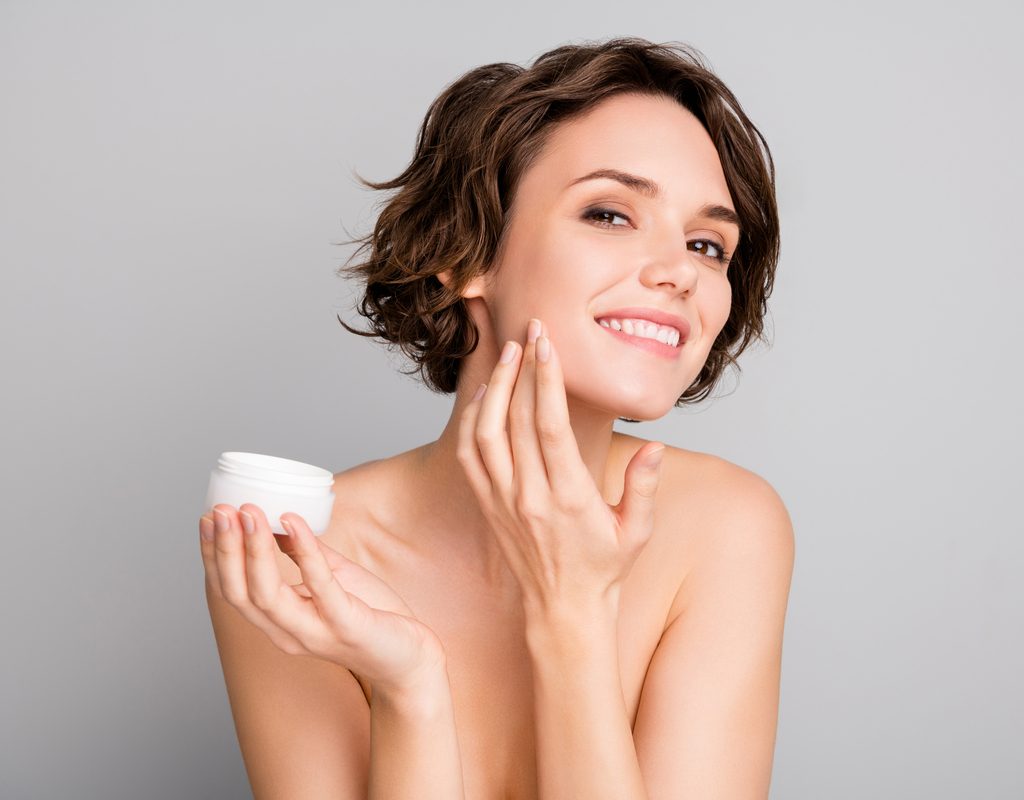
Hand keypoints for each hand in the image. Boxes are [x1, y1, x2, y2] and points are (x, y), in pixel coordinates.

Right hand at [199, 503, 444, 693]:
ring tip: (249, 513)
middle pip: (239, 594)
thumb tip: (279, 519)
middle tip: (219, 511)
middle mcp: (288, 633)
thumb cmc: (371, 616)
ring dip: (254, 550)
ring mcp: (315, 633)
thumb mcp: (332, 580)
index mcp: (279, 623)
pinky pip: (320, 587)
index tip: (207, 518)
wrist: (411, 659)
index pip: (231, 592)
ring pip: (267, 595)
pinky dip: (304, 552)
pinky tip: (295, 522)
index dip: (213, 556)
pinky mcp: (346, 626)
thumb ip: (305, 556)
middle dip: (225, 550)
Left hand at [456, 317, 666, 617]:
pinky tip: (485, 396)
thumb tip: (656, 448)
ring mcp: (503, 501)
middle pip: (514, 419)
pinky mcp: (488, 506)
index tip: (546, 342)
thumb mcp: (637, 532)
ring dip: (493, 388)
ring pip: (484, 433)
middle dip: (520, 368)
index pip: (549, 425)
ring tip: (506, 354)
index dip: (545, 379)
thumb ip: (644, 488)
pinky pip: (470, 456)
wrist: (563, 611)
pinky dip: (472, 421)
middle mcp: (529, 496)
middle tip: (528, 330)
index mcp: (568, 497)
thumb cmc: (604, 570)